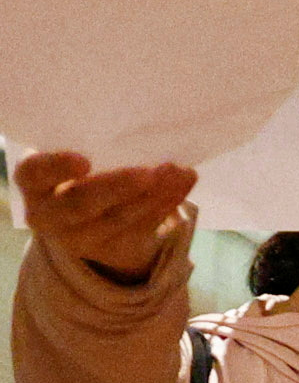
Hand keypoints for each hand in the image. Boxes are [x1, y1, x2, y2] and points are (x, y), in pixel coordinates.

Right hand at [13, 150, 196, 289]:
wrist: (84, 218)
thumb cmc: (72, 173)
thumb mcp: (67, 161)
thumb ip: (89, 149)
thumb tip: (136, 132)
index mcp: (33, 183)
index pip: (35, 173)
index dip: (56, 167)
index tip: (83, 161)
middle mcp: (50, 215)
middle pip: (81, 204)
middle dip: (117, 188)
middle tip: (147, 172)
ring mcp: (81, 238)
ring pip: (119, 219)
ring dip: (153, 196)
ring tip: (177, 172)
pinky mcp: (113, 250)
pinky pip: (143, 228)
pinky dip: (166, 204)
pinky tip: (183, 183)